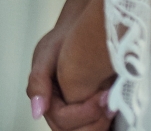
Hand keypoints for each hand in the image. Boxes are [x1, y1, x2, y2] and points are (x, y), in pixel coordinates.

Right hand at [29, 0, 111, 130]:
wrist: (84, 30)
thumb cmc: (63, 40)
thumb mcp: (46, 55)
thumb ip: (37, 82)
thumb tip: (36, 111)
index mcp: (46, 100)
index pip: (63, 120)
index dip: (83, 113)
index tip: (101, 96)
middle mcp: (60, 111)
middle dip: (94, 120)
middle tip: (110, 101)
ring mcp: (75, 113)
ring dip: (103, 121)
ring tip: (114, 102)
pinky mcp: (90, 112)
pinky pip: (98, 126)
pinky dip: (107, 121)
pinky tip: (115, 107)